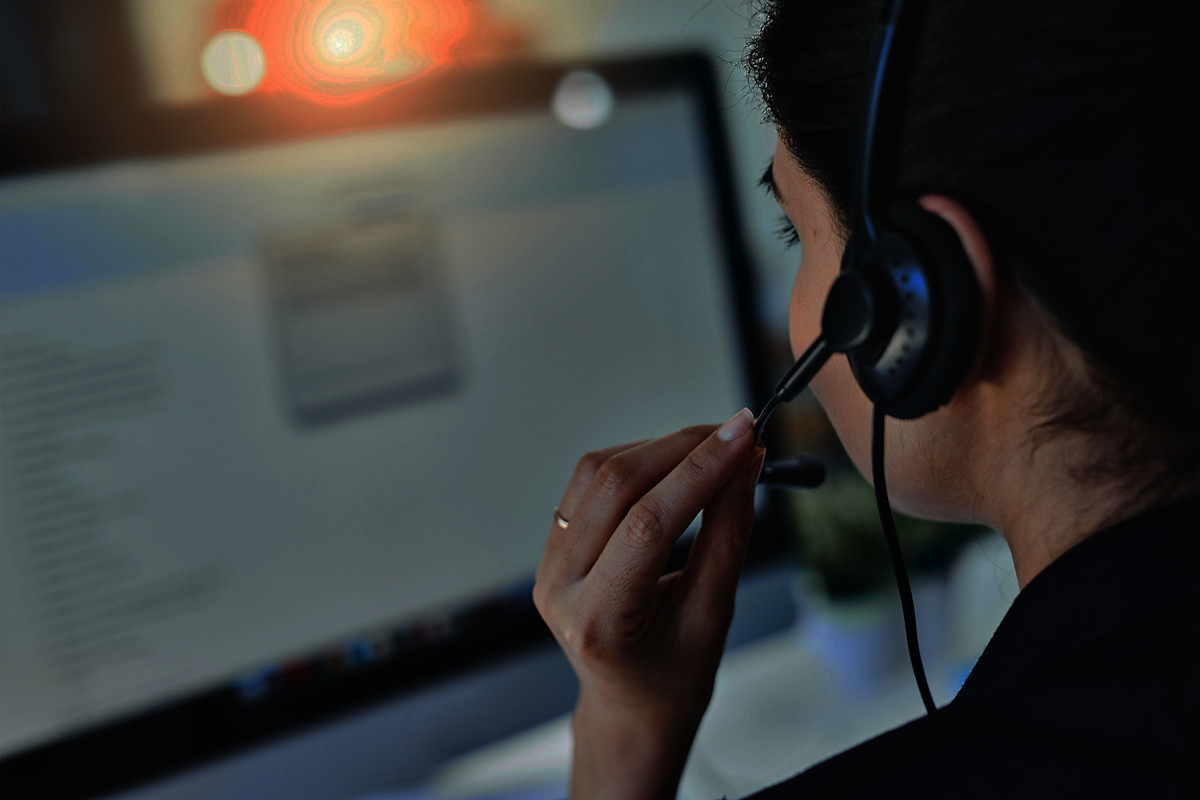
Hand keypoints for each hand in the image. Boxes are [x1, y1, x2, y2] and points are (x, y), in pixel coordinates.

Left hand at [533, 409, 764, 799]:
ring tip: (713, 448)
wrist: (630, 705)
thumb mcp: (714, 614)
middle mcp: (558, 586)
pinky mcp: (553, 544)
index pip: (648, 523)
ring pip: (598, 472)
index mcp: (597, 620)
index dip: (700, 470)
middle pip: (616, 485)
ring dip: (660, 448)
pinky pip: (589, 483)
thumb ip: (728, 534)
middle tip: (739, 433)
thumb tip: (745, 463)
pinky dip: (638, 461)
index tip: (745, 435)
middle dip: (683, 448)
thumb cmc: (674, 675)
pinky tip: (676, 465)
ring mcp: (548, 563)